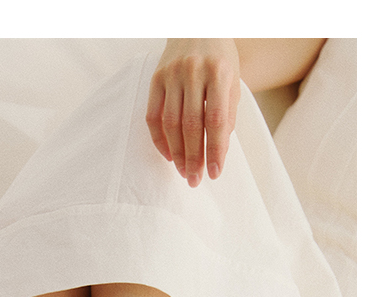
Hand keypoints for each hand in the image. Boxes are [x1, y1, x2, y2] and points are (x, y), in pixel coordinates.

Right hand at [146, 39, 240, 186]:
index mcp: (219, 72)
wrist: (198, 27)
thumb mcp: (233, 81)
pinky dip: (160, 140)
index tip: (214, 173)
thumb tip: (217, 152)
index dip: (215, 149)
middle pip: (192, 125)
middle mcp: (194, 71)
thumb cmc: (220, 59)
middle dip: (194, 157)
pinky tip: (168, 155)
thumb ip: (227, 113)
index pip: (217, 119)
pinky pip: (153, 117)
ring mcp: (171, 74)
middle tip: (195, 180)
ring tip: (184, 171)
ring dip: (177, 153)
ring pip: (171, 124)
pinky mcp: (155, 78)